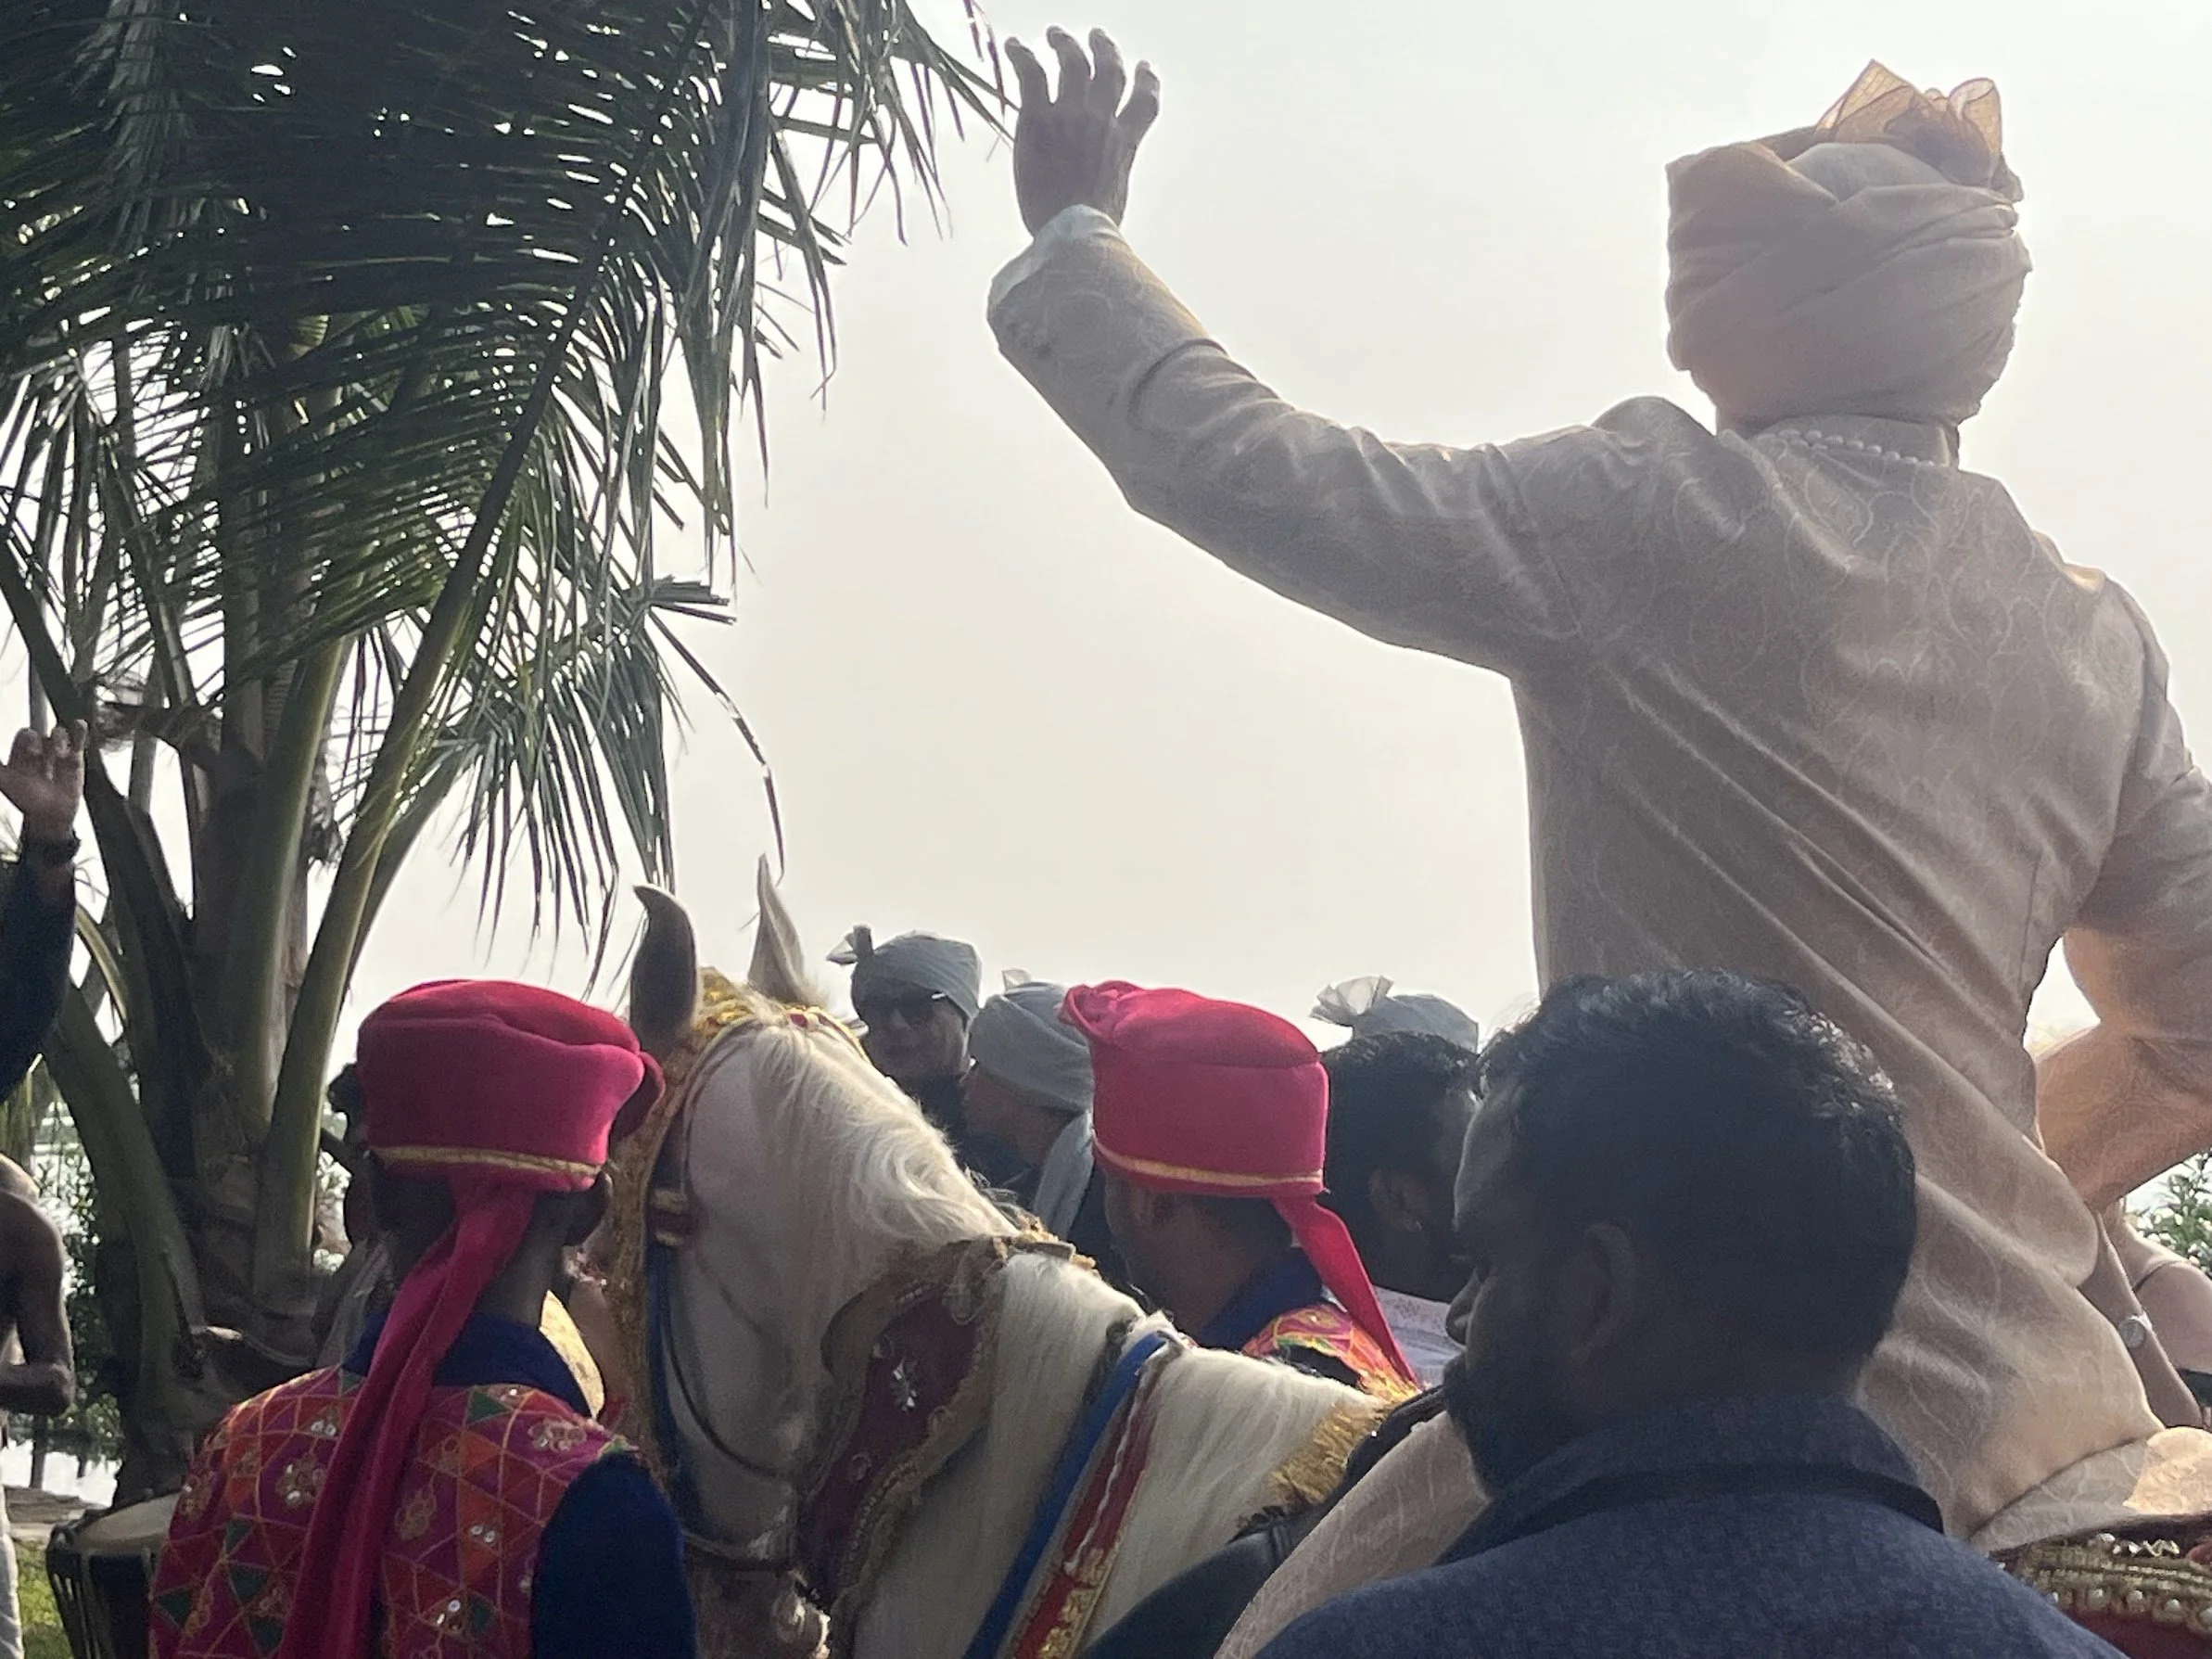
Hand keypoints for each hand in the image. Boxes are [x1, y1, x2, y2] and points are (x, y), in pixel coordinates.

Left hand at [0, 721, 85, 845]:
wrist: (50, 814)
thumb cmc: (27, 800)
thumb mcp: (5, 781)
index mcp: (21, 752)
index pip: (25, 734)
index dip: (28, 739)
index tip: (31, 752)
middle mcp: (39, 750)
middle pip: (43, 732)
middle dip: (43, 742)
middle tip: (42, 757)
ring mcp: (57, 752)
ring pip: (59, 734)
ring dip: (59, 742)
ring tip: (59, 757)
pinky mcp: (75, 758)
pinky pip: (77, 740)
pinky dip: (79, 731)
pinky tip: (79, 725)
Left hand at [1005, 27, 1159, 234]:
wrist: (1070, 232)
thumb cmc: (1089, 231)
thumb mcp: (1113, 201)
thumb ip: (1108, 179)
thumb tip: (1098, 193)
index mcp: (1124, 144)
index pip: (1146, 103)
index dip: (1147, 81)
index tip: (1144, 68)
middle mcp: (1102, 122)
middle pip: (1110, 70)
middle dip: (1105, 49)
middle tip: (1097, 37)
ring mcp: (1071, 116)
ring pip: (1074, 62)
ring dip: (1066, 43)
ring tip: (1056, 34)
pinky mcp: (1038, 118)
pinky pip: (1032, 72)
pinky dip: (1022, 54)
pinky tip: (1015, 45)